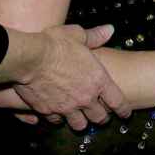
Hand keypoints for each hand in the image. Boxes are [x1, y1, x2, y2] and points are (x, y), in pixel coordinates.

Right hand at [0, 23, 132, 129]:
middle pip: (100, 118)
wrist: (30, 58)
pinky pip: (56, 121)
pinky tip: (57, 114)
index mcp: (98, 80)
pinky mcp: (48, 111)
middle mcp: (85, 97)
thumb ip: (95, 36)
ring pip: (79, 125)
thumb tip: (109, 29)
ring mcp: (67, 107)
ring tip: (80, 119)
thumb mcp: (78, 35)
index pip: (118, 101)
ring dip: (81, 122)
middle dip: (102, 119)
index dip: (123, 110)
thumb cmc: (55, 44)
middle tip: (101, 117)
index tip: (125, 114)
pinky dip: (58, 119)